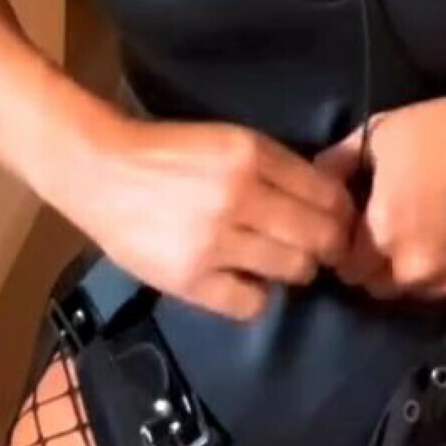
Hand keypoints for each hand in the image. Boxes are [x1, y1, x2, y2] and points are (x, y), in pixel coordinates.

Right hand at [69, 112, 356, 321]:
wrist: (103, 172)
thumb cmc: (171, 154)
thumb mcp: (230, 141)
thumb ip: (277, 167)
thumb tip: (329, 197)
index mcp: (251, 156)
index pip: (325, 193)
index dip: (342, 212)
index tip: (339, 220)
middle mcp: (240, 197)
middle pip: (318, 235)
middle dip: (330, 244)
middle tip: (322, 249)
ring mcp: (215, 242)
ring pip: (293, 269)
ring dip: (298, 269)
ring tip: (283, 263)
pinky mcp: (190, 279)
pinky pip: (251, 304)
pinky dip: (258, 296)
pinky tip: (247, 282)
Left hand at [314, 82, 445, 300]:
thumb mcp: (382, 133)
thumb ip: (339, 163)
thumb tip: (315, 180)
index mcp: (384, 236)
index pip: (348, 269)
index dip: (351, 249)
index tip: (364, 228)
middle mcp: (418, 271)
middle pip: (382, 287)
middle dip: (383, 264)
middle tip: (402, 228)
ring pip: (424, 289)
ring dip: (423, 269)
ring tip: (439, 229)